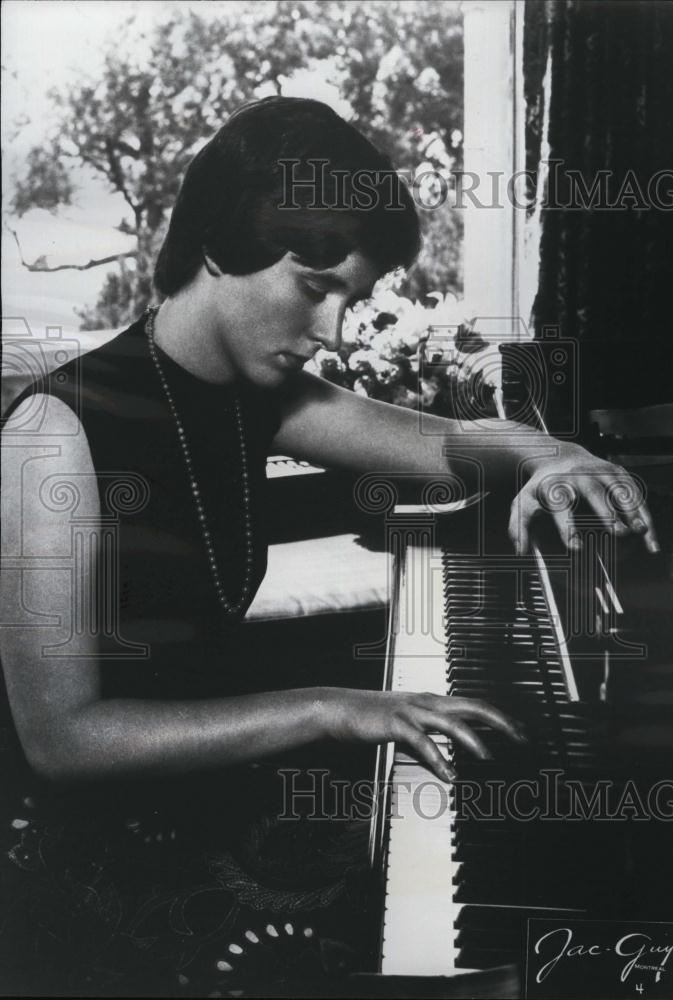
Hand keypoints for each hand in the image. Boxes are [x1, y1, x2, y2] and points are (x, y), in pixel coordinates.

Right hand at [322, 688, 525, 781]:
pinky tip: (448, 774)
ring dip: (473, 741)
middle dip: (499, 721)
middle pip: (472, 706)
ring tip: (488, 758)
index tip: (519, 731)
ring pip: (451, 722)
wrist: (339, 709)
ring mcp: (412, 711)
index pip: (473, 704)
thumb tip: (449, 767)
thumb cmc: (373, 718)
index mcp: (432, 701)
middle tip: (520, 737)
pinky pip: (422, 742)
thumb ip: (429, 743)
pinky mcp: (396, 724)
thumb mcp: (406, 730)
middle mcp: (426, 702)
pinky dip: (438, 759)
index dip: (498, 716)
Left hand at [509, 443, 658, 555]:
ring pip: (619, 490)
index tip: (576, 547)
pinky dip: (642, 510)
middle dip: (607, 513)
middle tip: (618, 534)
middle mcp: (578, 476)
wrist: (557, 456)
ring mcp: (600, 471)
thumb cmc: (542, 488)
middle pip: (594, 493)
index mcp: (554, 486)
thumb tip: (520, 552)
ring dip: (632, 511)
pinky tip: (648, 531)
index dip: (568, 527)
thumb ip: (518, 529)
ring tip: (641, 532)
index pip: (560, 506)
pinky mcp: (617, 471)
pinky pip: (633, 491)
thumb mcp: (523, 504)